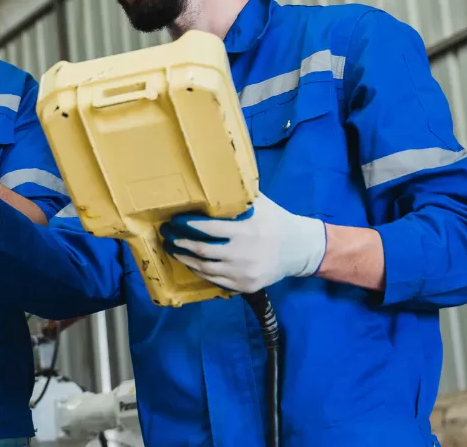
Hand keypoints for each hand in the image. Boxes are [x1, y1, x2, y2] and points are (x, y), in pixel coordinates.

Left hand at [159, 192, 326, 293]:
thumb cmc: (275, 221)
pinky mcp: (245, 286)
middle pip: (202, 250)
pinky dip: (199, 271)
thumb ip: (237, 197)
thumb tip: (210, 179)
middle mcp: (243, 254)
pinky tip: (190, 262)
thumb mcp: (260, 204)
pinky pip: (214, 280)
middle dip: (180, 242)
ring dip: (184, 258)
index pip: (208, 229)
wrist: (300, 249)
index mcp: (246, 231)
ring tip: (173, 249)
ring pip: (204, 268)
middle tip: (166, 234)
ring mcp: (243, 273)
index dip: (187, 225)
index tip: (173, 220)